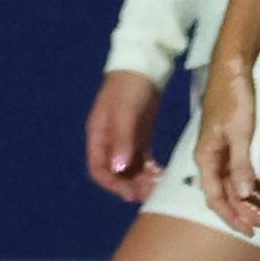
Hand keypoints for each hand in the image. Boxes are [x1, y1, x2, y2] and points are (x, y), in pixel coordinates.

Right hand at [85, 71, 162, 202]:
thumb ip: (122, 140)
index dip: (113, 185)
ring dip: (141, 179)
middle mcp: (109, 140)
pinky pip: (142, 158)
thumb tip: (119, 169)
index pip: (99, 170)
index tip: (130, 195)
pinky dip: (150, 169)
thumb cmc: (130, 87)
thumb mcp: (125, 113)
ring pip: (130, 167)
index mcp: (98, 136)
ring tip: (158, 187)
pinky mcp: (139, 134)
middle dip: (130, 185)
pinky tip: (161, 175)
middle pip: (116, 172)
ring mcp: (125, 138)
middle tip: (150, 195)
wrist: (144, 65)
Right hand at [193, 57, 259, 233]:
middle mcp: (210, 159)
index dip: (233, 218)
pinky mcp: (233, 145)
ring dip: (257, 201)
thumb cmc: (234, 97)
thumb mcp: (239, 132)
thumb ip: (239, 164)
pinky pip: (243, 173)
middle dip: (252, 213)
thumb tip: (240, 195)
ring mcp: (221, 153)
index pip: (216, 199)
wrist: (233, 69)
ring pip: (237, 187)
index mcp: (205, 158)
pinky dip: (258, 185)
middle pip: (229, 196)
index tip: (252, 232)